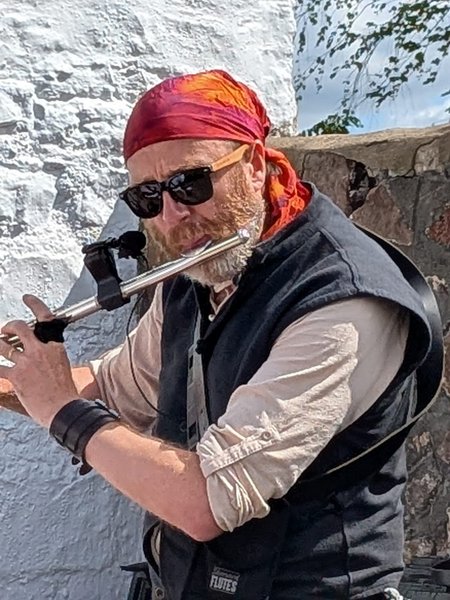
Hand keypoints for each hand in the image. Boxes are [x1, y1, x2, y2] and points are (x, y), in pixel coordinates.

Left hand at [0, 295, 77, 427]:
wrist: (64, 409)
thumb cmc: (65, 393)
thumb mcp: (62, 366)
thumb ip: (50, 356)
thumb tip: (40, 354)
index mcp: (55, 346)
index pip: (44, 317)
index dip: (34, 304)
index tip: (27, 298)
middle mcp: (40, 350)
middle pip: (18, 327)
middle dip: (8, 327)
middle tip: (4, 330)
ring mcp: (26, 362)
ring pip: (3, 346)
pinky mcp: (15, 376)